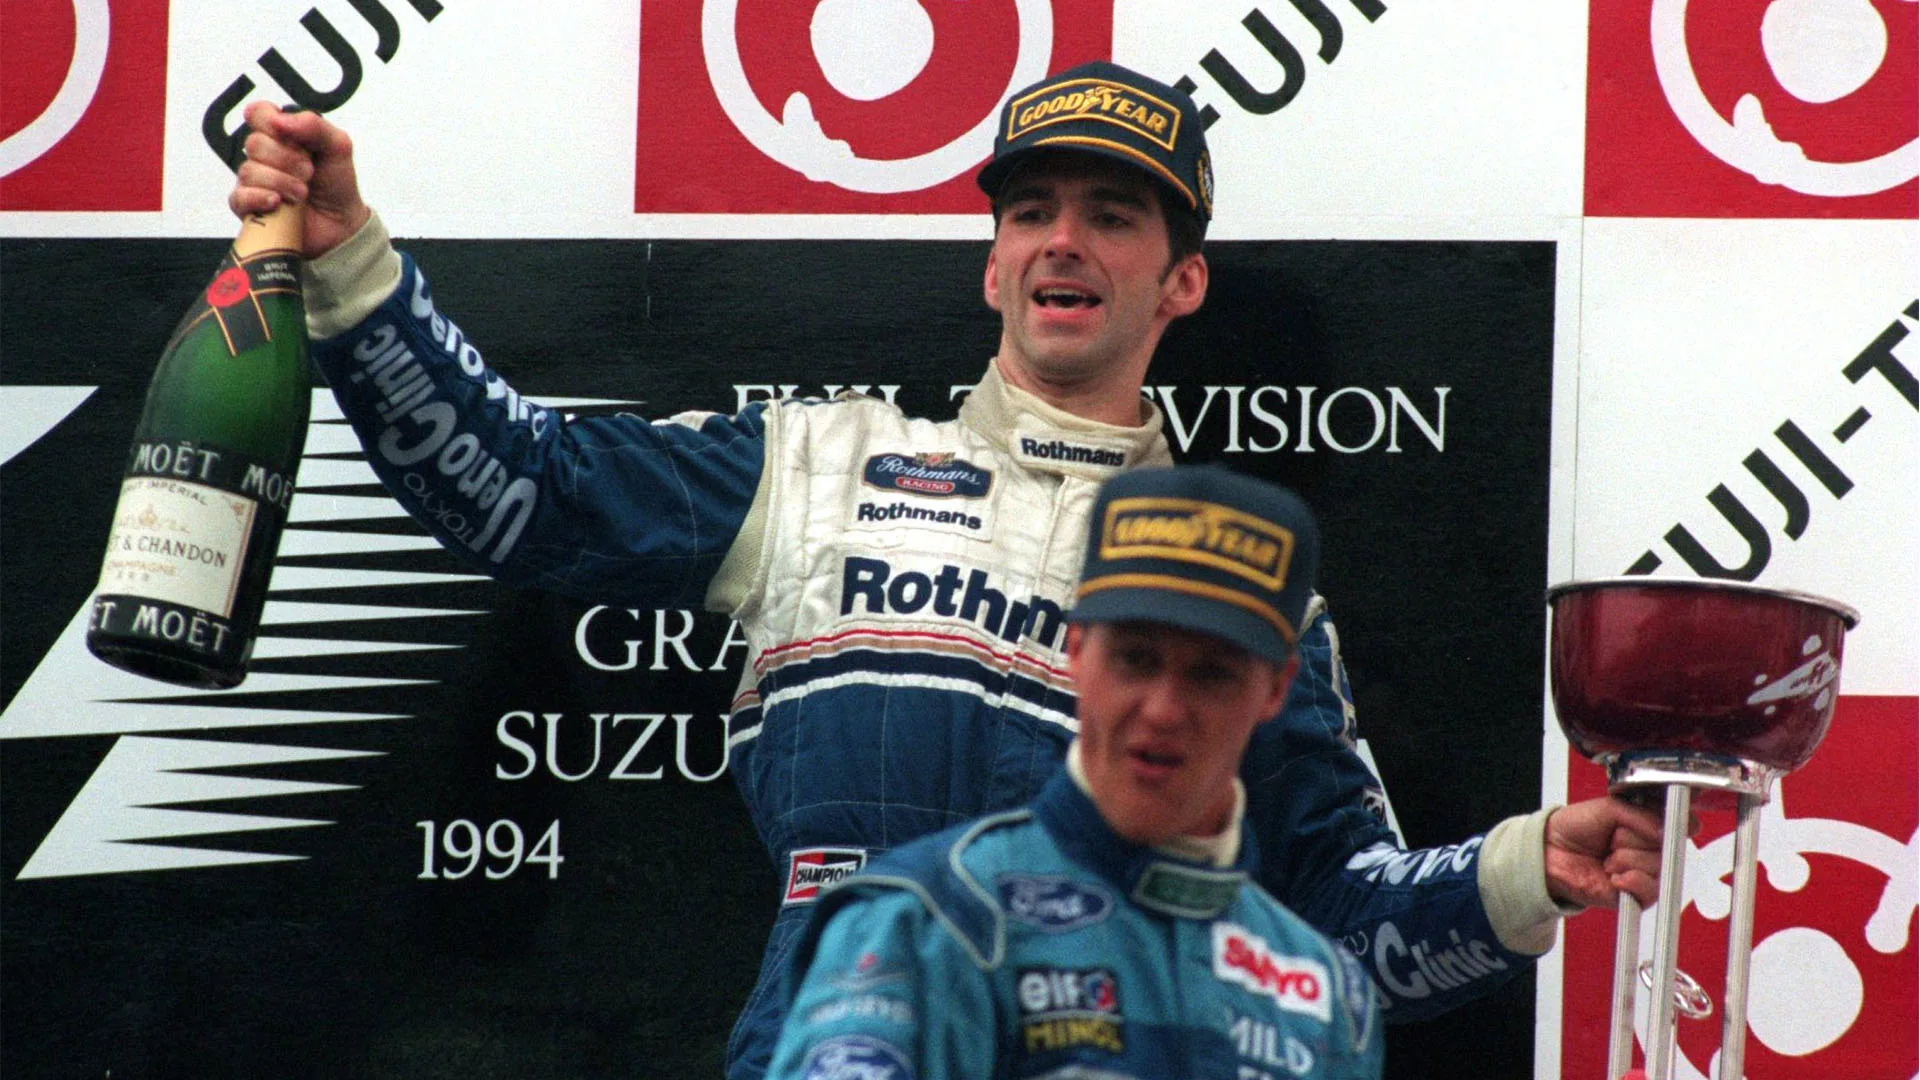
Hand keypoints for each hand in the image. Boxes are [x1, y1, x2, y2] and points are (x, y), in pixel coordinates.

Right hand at [228, 102, 370, 259]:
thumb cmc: (336, 184)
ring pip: (249, 170)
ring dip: (282, 182)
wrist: (341, 224)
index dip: (271, 121)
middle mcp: (263, 155)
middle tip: (309, 172)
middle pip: (255, 143)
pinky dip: (261, 198)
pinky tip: (278, 203)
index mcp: (281, 134)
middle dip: (288, 159)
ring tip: (302, 193)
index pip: (258, 113)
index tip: (292, 137)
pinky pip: (239, 197)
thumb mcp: (338, 147)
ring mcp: (253, 180)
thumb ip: (314, 126)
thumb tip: (280, 119)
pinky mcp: (247, 206)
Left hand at [1543, 796, 1673, 909]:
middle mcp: (1650, 850)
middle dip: (1634, 839)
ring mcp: (1644, 873)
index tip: (1677, 823)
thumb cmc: (1577, 827)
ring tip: (1606, 857)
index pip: (1680, 826)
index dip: (1681, 824)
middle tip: (1612, 838)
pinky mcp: (1635, 895)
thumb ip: (1640, 815)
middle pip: (1667, 847)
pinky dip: (1629, 880)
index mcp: (1648, 826)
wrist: (1551, 851)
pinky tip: (1612, 876)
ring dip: (1625, 859)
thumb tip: (1665, 829)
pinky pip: (1649, 891)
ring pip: (1656, 866)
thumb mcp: (1609, 808)